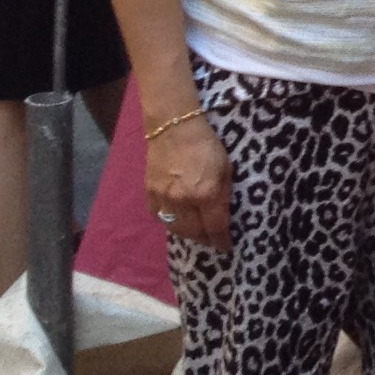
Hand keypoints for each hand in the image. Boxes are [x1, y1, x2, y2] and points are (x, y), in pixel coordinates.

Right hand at [147, 113, 232, 250]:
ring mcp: (163, 199)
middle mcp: (183, 201)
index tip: (226, 246)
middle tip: (211, 240)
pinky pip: (159, 216)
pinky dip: (169, 220)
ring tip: (196, 233)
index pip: (215, 227)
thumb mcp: (226, 168)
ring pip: (175, 228)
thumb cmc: (207, 144)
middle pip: (194, 232)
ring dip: (187, 233)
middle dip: (204, 239)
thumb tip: (222, 216)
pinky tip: (177, 218)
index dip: (222, 239)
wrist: (173, 128)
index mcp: (206, 194)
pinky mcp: (149, 194)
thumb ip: (223, 194)